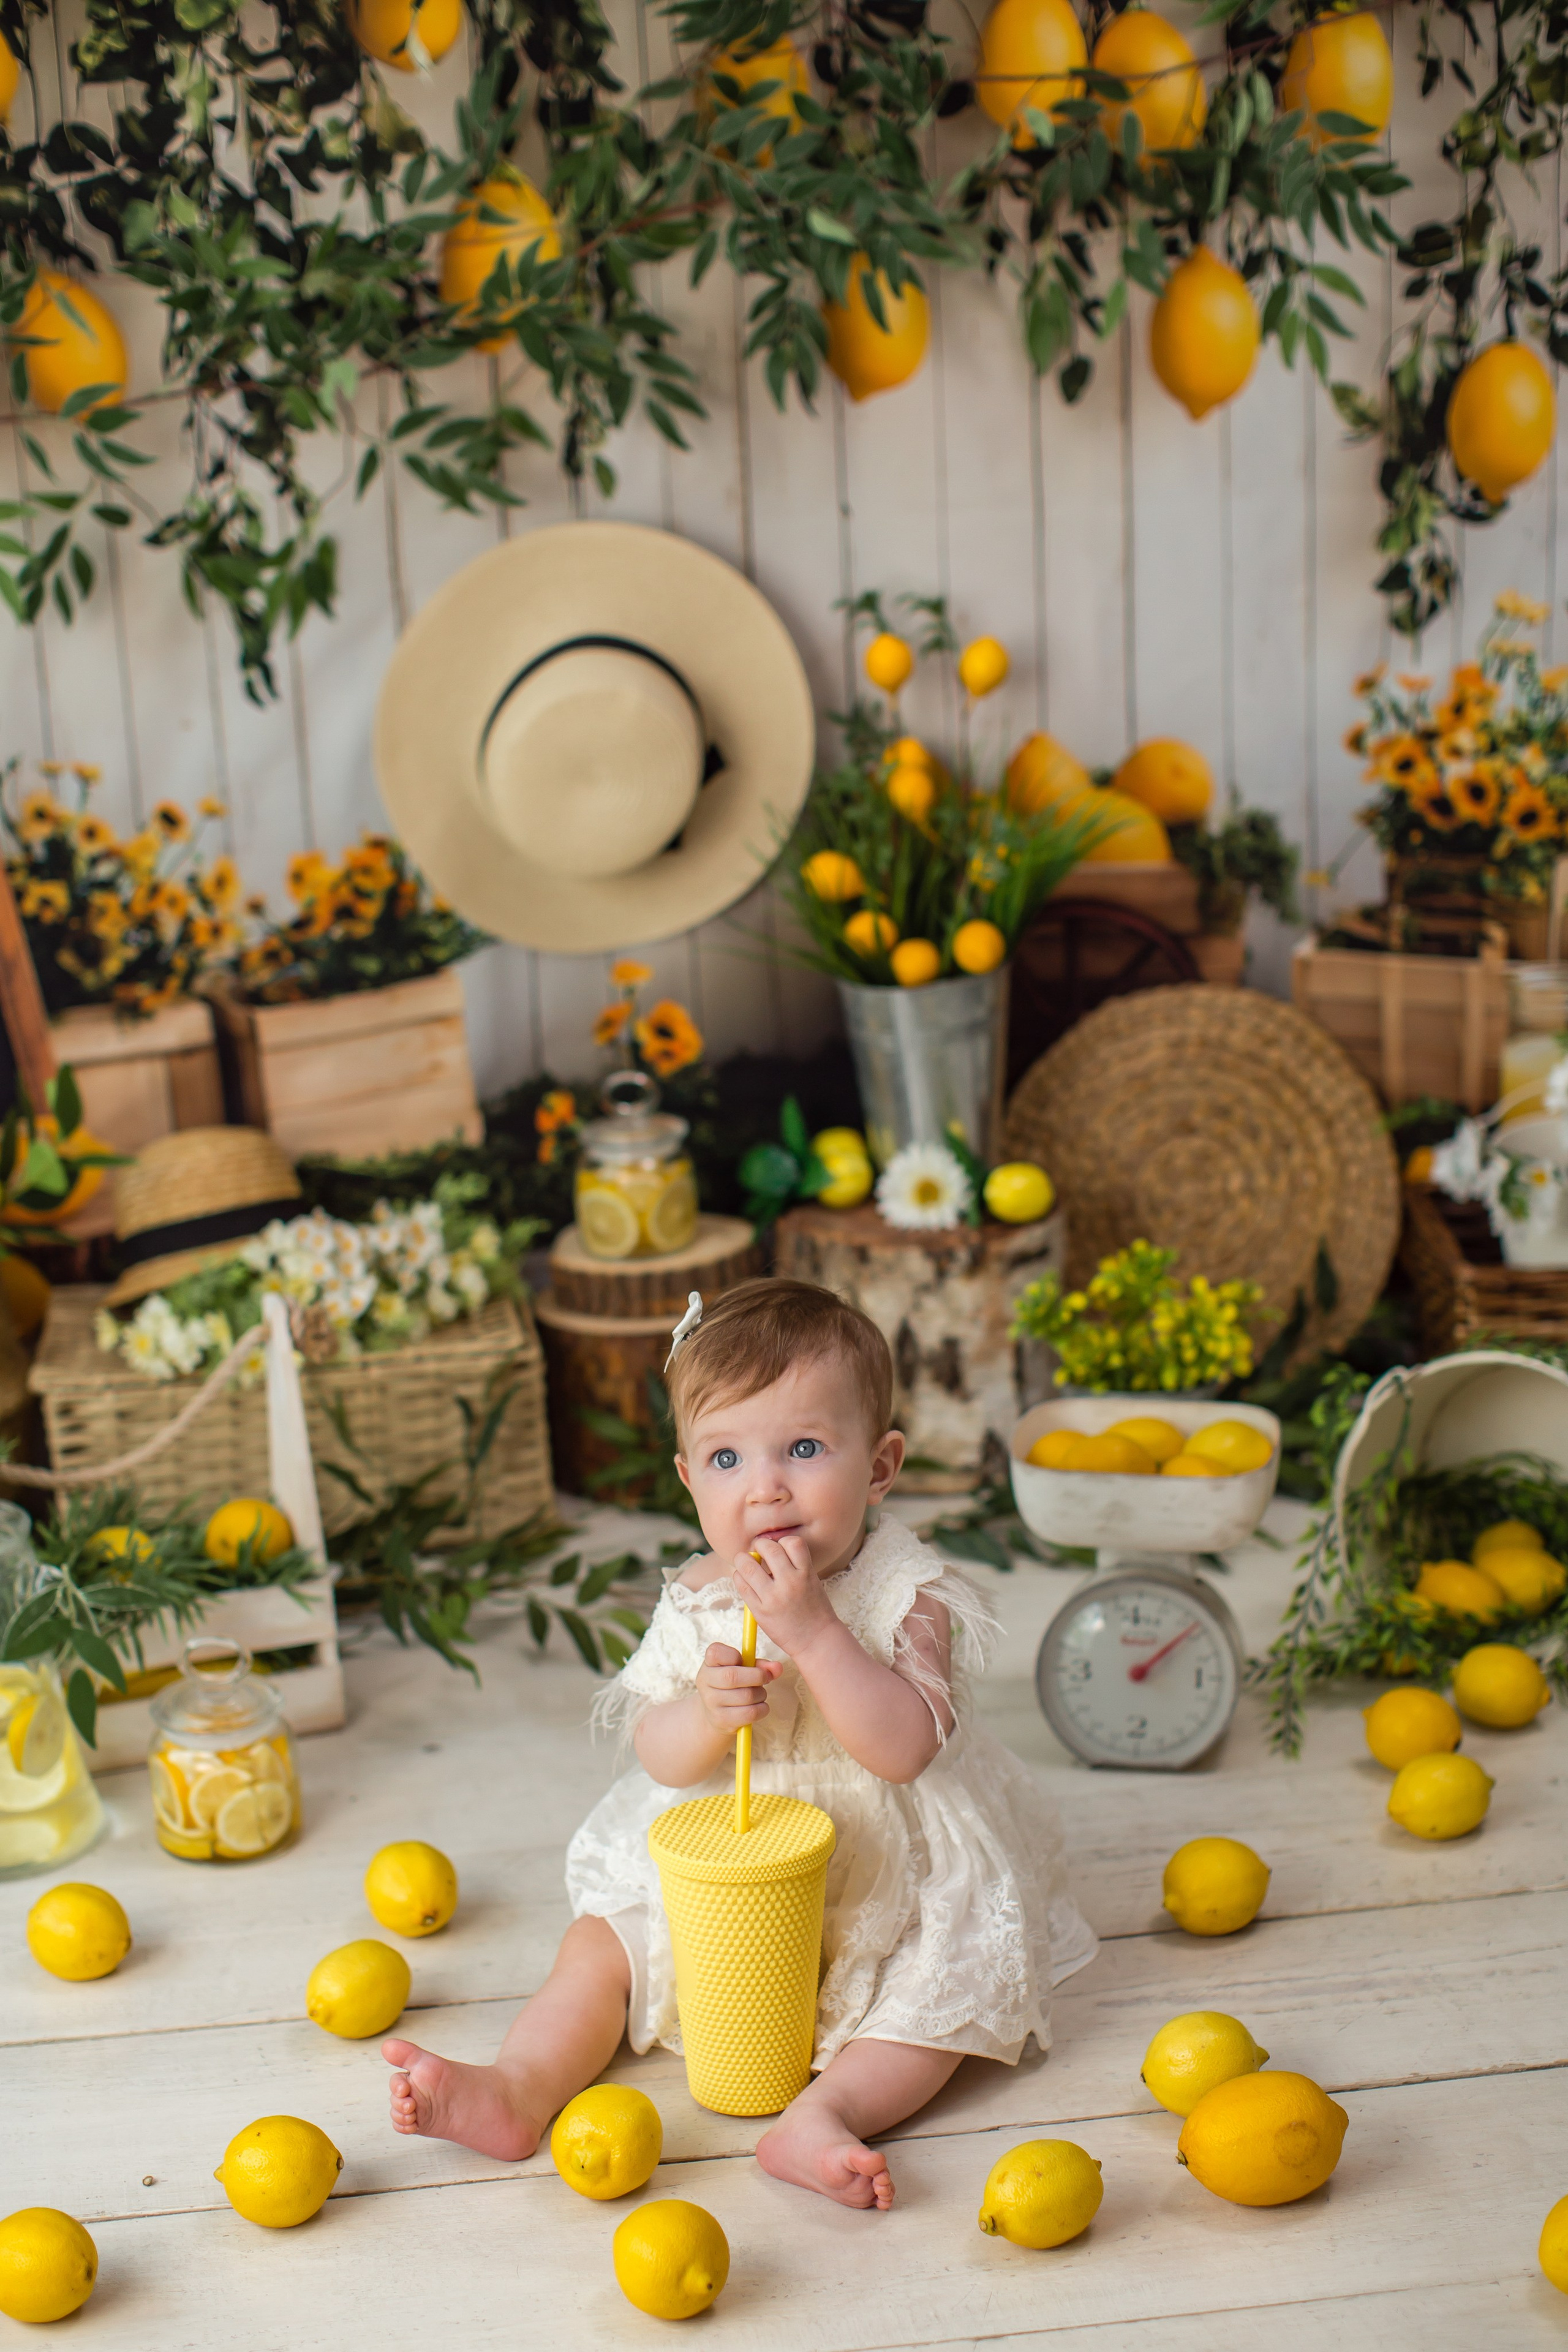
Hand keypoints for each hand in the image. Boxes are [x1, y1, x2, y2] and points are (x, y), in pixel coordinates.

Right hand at [695, 1641, 778, 1738]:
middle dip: (757, 1676)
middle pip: (733, 1676)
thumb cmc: (733, 1684)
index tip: (743, 1660)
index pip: (716, 1652)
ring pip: (746, 1696)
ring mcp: (711, 1703)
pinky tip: (759, 1706)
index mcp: (708, 1663)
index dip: (734, 1655)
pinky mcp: (721, 1720)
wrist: (717, 1713)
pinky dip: (762, 1708)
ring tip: (759, 1693)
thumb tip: (777, 1667)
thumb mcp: (743, 1668)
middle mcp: (704, 1682)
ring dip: (761, 1694)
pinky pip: (750, 1713)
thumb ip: (760, 1665)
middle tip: (765, 1678)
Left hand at [733, 1534, 836, 1658]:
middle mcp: (790, 1582)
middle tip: (758, 1550)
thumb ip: (794, 1565)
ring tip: (745, 1563)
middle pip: (768, 1548)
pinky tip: (744, 1579)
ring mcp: (774, 1597)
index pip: (792, 1542)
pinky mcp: (761, 1611)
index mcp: (806, 1573)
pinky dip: (739, 1577)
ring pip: (748, 1566)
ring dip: (743, 1560)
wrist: (816, 1639)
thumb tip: (766, 1549)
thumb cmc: (814, 1609)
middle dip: (760, 1545)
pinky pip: (742, 1585)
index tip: (778, 1547)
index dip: (782, 1541)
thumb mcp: (812, 1580)